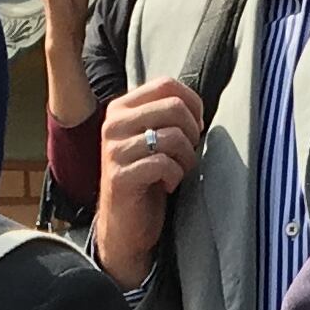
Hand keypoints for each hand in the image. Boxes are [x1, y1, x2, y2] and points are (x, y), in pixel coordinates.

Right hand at [94, 78, 206, 287]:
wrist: (124, 225)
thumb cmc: (146, 179)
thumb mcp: (152, 138)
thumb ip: (165, 115)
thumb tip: (195, 105)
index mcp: (120, 108)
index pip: (165, 84)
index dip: (193, 104)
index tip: (195, 127)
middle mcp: (113, 124)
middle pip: (173, 106)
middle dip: (192, 132)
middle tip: (188, 153)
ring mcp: (114, 150)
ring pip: (172, 136)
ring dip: (186, 158)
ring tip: (178, 171)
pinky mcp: (120, 176)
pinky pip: (163, 164)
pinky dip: (175, 176)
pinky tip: (167, 186)